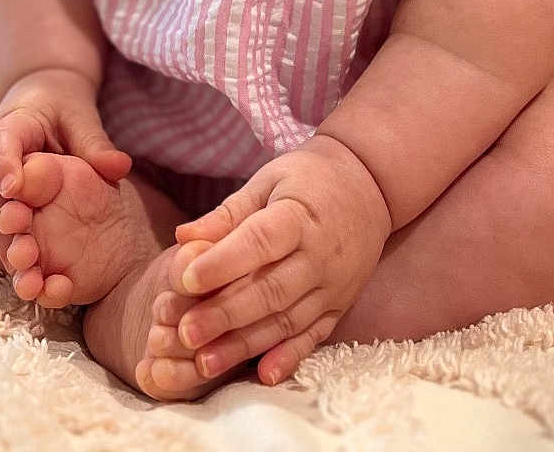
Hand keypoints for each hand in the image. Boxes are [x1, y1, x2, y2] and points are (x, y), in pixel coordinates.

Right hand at [0, 68, 131, 271]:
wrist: (39, 104)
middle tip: (24, 252)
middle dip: (2, 226)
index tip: (13, 188)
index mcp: (8, 128)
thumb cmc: (59, 107)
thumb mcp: (79, 115)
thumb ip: (94, 141)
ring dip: (2, 251)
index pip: (1, 144)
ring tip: (28, 279)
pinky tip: (28, 281)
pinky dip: (5, 258)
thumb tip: (120, 167)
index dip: (4, 166)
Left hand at [167, 135, 391, 385]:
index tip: (186, 279)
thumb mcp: (269, 180)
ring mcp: (334, 286)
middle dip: (225, 314)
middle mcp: (321, 255)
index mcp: (300, 216)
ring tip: (204, 362)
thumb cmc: (309, 178)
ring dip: (245, 345)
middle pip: (271, 290)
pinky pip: (314, 337)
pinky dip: (289, 358)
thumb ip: (229, 213)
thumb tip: (183, 237)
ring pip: (287, 321)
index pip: (260, 241)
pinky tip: (263, 375)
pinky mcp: (339, 306)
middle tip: (184, 331)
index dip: (223, 262)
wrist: (370, 187)